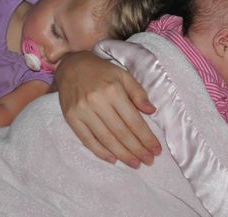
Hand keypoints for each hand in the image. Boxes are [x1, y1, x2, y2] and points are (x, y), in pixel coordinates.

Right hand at [55, 51, 160, 168]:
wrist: (71, 65)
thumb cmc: (101, 71)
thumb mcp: (123, 75)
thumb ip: (138, 93)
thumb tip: (151, 111)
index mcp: (113, 90)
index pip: (133, 120)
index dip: (146, 138)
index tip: (156, 150)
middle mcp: (97, 101)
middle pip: (121, 132)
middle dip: (137, 149)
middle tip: (148, 161)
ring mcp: (82, 111)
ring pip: (106, 139)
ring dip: (122, 154)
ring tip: (135, 164)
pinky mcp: (71, 118)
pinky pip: (87, 139)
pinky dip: (100, 152)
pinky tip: (113, 159)